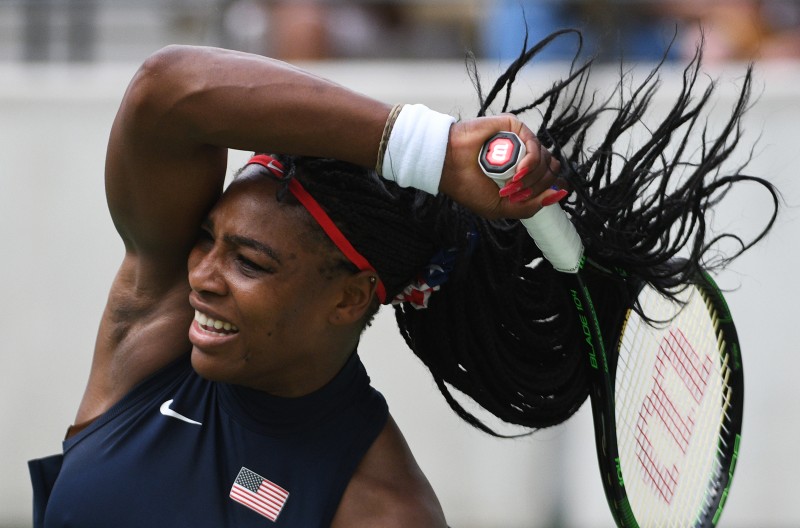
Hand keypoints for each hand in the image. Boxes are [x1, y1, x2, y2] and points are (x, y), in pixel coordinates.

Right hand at [439, 114, 563, 219]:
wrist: (448, 167)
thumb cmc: (468, 186)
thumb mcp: (501, 207)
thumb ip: (530, 206)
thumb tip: (558, 194)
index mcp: (522, 175)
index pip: (550, 178)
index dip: (552, 187)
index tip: (543, 195)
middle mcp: (523, 157)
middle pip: (552, 170)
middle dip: (539, 186)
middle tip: (518, 192)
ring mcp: (520, 142)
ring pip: (546, 159)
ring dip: (533, 177)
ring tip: (513, 183)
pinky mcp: (514, 127)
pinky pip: (534, 144)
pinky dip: (531, 161)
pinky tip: (519, 170)